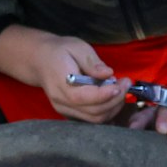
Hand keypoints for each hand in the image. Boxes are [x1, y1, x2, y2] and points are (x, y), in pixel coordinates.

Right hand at [0, 25, 125, 123]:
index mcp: (61, 83)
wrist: (40, 60)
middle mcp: (61, 102)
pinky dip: (106, 111)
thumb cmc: (59, 51)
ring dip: (113, 107)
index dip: (107, 94)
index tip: (123, 82)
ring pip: (95, 119)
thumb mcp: (77, 47)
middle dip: (115, 100)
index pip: (86, 97)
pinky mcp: (69, 113)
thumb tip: (108, 74)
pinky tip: (113, 97)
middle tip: (126, 84)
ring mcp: (64, 110)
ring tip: (120, 89)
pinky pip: (92, 119)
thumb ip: (92, 62)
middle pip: (94, 112)